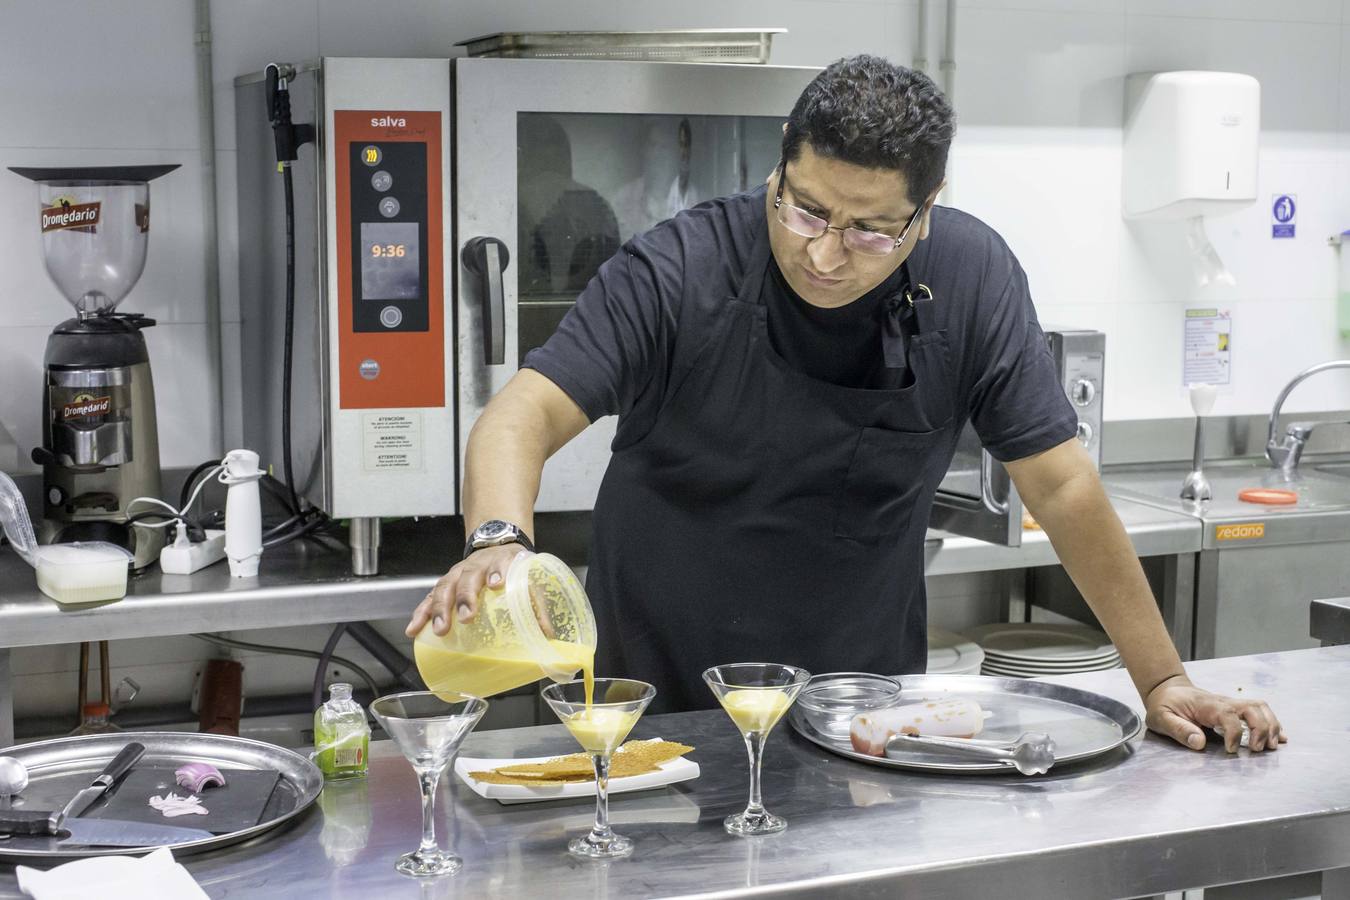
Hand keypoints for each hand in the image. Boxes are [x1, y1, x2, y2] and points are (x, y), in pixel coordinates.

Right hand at [405, 546, 530, 637]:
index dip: (497, 572)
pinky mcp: (445, 585)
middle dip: (465, 597)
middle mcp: (476, 566)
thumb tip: (546, 634)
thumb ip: (536, 604)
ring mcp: (457, 574)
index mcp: (501, 562)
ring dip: (440, 608)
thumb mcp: (528, 578)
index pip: (499, 564)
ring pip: (445, 587)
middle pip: (468, 578)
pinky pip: (429, 598)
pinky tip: (413, 628)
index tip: (496, 584)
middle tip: (466, 617)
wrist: (496, 546)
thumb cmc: (513, 569)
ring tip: (439, 629)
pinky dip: (421, 613)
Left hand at [1145, 675, 1287, 752]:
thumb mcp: (1161, 718)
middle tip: (1257, 750)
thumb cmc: (1165, 705)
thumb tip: (1200, 742)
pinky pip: (1260, 711)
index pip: (1228, 715)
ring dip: (1270, 726)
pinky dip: (1273, 724)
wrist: (1168, 690)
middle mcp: (1223, 702)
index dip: (1234, 734)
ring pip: (1260, 708)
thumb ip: (1179, 729)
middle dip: (1261, 729)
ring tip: (1270, 747)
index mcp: (1206, 705)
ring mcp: (1231, 704)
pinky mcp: (1236, 709)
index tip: (1231, 750)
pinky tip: (1279, 738)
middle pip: (1251, 708)